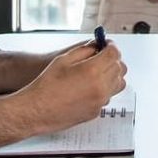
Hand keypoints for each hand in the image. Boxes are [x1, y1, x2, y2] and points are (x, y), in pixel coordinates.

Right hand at [12, 42, 126, 130]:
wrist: (37, 110)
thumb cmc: (47, 85)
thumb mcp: (64, 59)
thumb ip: (85, 50)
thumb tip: (97, 46)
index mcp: (93, 71)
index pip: (114, 54)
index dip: (111, 46)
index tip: (107, 45)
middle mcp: (100, 87)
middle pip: (120, 68)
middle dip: (113, 59)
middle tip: (102, 56)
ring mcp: (100, 101)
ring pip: (119, 83)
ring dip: (113, 74)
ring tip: (98, 72)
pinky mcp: (96, 111)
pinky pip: (109, 96)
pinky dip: (105, 88)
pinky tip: (90, 86)